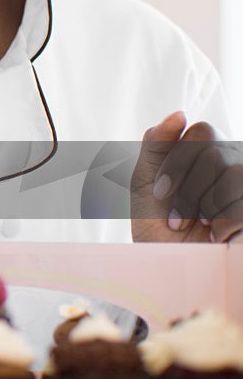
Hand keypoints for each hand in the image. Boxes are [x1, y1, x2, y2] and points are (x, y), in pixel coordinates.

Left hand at [131, 112, 242, 242]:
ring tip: (198, 226)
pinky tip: (216, 236)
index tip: (160, 193)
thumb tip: (180, 113)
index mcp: (206, 152)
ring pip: (234, 173)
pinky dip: (223, 222)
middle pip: (215, 151)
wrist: (171, 265)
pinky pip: (242, 201)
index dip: (176, 162)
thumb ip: (156, 143)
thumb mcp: (145, 180)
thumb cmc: (156, 224)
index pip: (202, 130)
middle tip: (176, 217)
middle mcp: (234, 163)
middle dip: (188, 188)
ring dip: (205, 206)